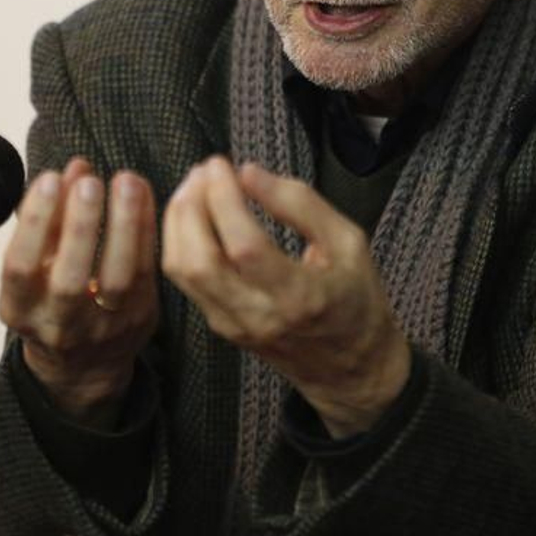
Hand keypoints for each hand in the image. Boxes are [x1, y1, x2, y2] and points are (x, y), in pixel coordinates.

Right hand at [0, 157, 158, 427]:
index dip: (34, 223)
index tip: (48, 180)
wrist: (83, 363)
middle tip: (89, 182)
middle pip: (69, 279)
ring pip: (116, 279)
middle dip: (79, 226)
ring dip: (122, 225)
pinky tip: (143, 196)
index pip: (20, 268)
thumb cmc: (52, 299)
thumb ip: (50, 217)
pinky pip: (146, 272)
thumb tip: (74, 167)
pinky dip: (146, 230)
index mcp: (20, 309)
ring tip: (125, 181)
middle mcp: (59, 324)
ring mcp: (103, 327)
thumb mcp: (35, 264)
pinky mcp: (139, 318)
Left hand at [161, 156, 411, 437]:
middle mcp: (258, 316)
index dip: (224, 200)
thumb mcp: (349, 243)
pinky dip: (180, 240)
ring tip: (197, 186)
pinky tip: (195, 214)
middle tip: (205, 171)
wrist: (351, 370)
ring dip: (178, 221)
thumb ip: (300, 204)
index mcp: (299, 297)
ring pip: (182, 271)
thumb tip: (249, 172)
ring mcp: (233, 325)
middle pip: (199, 260)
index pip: (244, 246)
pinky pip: (185, 280)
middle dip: (191, 205)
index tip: (223, 165)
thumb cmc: (357, 301)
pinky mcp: (220, 326)